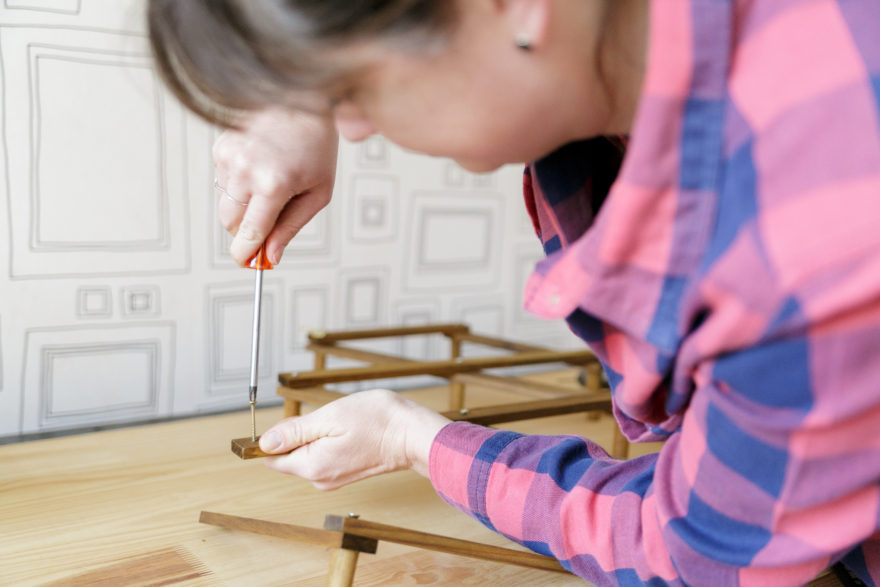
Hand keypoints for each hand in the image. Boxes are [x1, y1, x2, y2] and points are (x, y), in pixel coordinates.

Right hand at [213, 107, 338, 265]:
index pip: (248, 234)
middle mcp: (245, 170)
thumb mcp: (317, 193)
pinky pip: (223, 183)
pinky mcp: (220, 148)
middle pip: (230, 224)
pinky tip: (260, 165)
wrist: (302, 100)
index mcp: (273, 184)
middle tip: (269, 224)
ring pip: (225, 204)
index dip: (246, 255)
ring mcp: (229, 157)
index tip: (248, 263)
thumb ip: (291, 227)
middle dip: (246, 231)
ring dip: (244, 206)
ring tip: (272, 183)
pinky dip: (239, 184)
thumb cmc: (316, 148)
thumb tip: (270, 257)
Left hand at [259, 389, 450, 489]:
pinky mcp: (345, 473)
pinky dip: (330, 441)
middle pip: (290, 455)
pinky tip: (349, 431)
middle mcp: (320, 478)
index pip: (272, 457)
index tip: (293, 420)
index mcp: (312, 466)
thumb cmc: (377, 422)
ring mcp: (334, 478)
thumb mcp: (329, 417)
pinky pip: (324, 455)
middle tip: (326, 417)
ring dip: (317, 435)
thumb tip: (265, 442)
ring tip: (343, 423)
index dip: (274, 438)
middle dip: (300, 433)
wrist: (413, 435)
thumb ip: (294, 431)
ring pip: (308, 453)